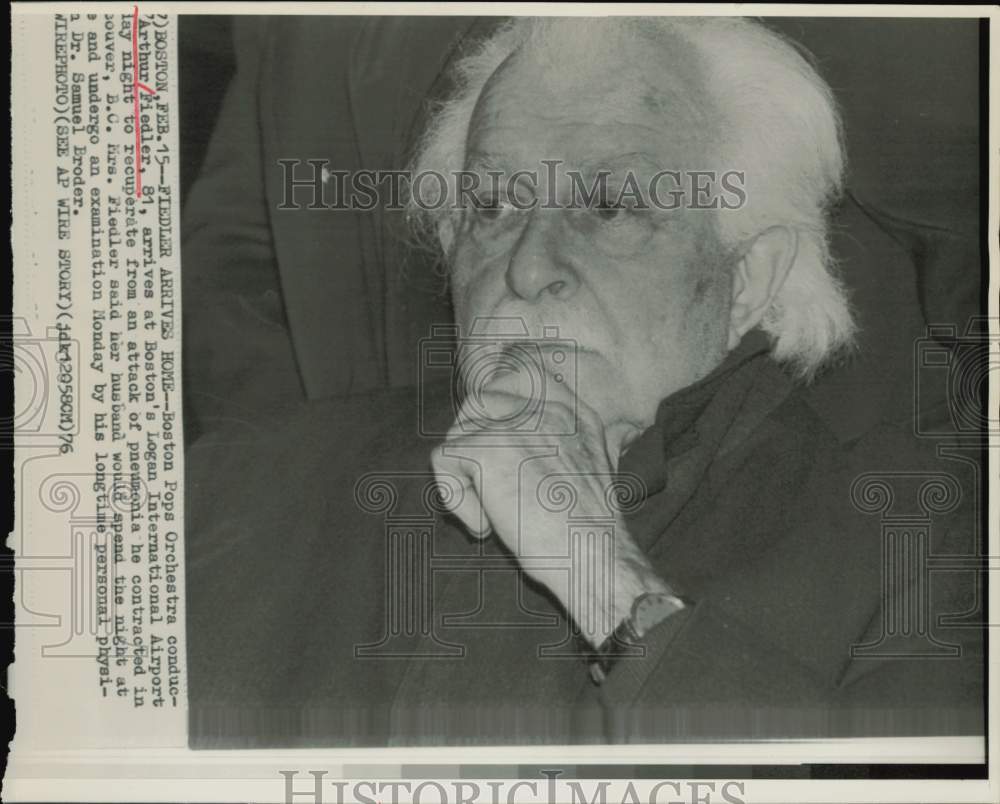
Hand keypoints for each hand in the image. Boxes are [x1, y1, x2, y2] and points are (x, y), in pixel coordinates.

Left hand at [431, 370, 668, 647]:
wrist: (596, 559)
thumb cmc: (589, 533)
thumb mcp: (592, 471)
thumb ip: (566, 442)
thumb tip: (546, 431)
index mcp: (574, 412)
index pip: (520, 375)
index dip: (494, 409)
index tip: (495, 446)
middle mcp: (547, 407)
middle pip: (479, 405)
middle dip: (470, 450)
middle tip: (488, 494)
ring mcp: (516, 424)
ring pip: (458, 436)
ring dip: (465, 483)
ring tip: (495, 517)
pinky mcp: (488, 447)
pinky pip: (443, 459)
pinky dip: (456, 500)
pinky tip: (486, 526)